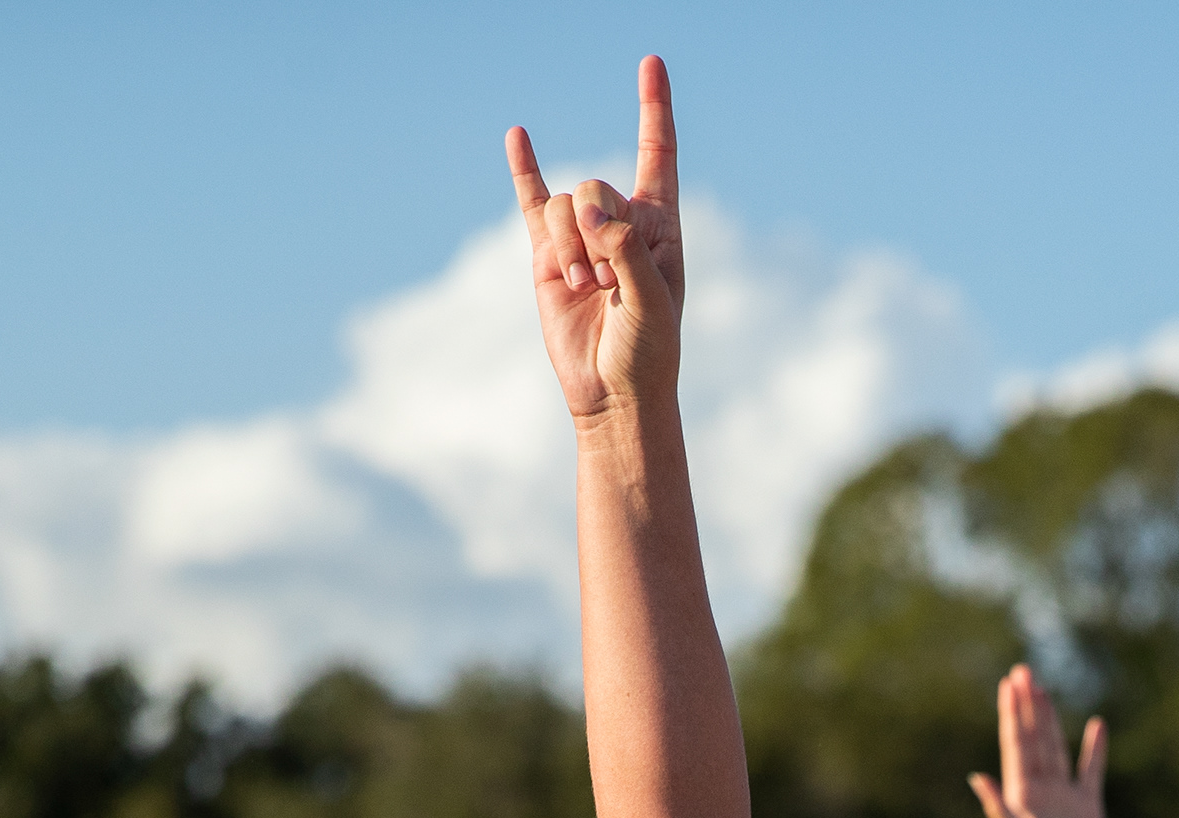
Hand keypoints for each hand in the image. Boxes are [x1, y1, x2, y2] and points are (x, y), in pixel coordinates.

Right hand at [507, 58, 684, 425]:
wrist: (611, 392)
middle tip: (607, 285)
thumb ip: (626, 251)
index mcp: (660, 224)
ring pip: (563, 208)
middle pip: (596, 188)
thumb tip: (590, 211)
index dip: (654, 109)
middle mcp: (621, 221)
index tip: (651, 63)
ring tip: (587, 291)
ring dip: (572, 251)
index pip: (657, 154)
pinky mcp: (549, 253)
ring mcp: (582, 235)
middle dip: (597, 235)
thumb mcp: (651, 302)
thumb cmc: (647, 351)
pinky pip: (532, 202)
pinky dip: (524, 170)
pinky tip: (517, 136)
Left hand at [968, 664, 1109, 817]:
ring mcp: (1064, 794)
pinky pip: (1091, 770)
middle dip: (1027, 706)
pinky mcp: (1087, 805)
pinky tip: (1096, 726)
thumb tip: (977, 777)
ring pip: (1057, 746)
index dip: (1011, 714)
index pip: (1015, 744)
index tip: (1008, 685)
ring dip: (1051, 718)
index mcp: (1021, 793)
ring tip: (1043, 690)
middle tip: (1023, 672)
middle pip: (1033, 737)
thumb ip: (998, 809)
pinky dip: (1095, 749)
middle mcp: (1041, 788)